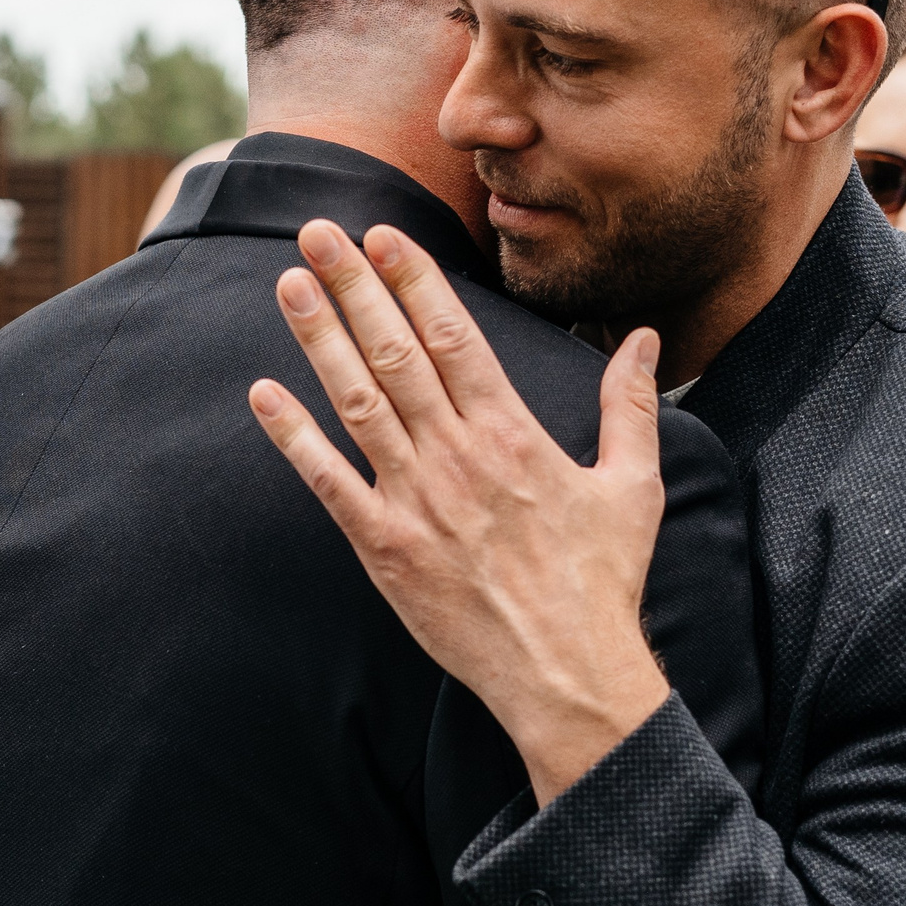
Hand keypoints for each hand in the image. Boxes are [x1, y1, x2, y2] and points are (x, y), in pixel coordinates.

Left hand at [247, 220, 669, 804]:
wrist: (566, 674)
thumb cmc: (601, 582)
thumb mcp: (632, 487)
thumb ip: (630, 406)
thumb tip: (640, 340)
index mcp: (514, 434)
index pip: (453, 336)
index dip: (413, 280)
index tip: (382, 235)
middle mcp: (459, 457)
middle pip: (396, 352)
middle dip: (355, 286)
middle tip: (318, 232)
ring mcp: (416, 501)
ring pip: (358, 402)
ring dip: (320, 339)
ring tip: (289, 285)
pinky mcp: (385, 548)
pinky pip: (329, 481)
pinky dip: (294, 436)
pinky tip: (265, 392)